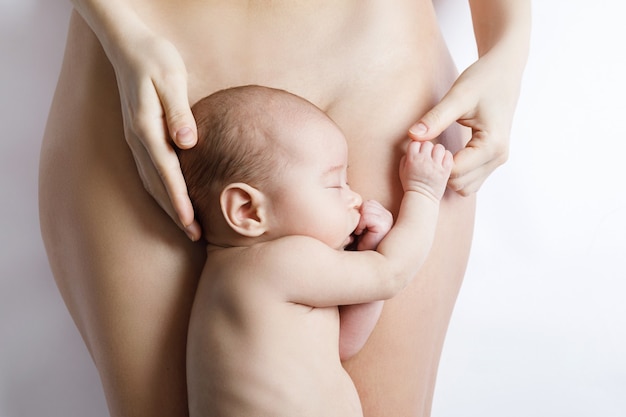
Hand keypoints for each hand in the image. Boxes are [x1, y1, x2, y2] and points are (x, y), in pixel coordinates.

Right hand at [107, 26, 201, 239]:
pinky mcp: (138, 135)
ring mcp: (135, 138)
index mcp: (146, 126)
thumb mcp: (171, 78)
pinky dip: (161, 190)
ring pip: (151, 181)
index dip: (179, 200)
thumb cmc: (155, 58)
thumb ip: (178, 112)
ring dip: (168, 205)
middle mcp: (137, 138)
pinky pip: (149, 171)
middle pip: (158, 184)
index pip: (166, 172)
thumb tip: (187, 142)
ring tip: (187, 226)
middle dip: (176, 212)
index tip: (191, 222)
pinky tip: (172, 199)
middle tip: (196, 236)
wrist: (128, 45)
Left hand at [353, 200, 392, 250]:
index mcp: (383, 213)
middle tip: (359, 231)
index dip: (359, 214)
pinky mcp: (384, 224)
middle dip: (359, 217)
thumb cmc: (360, 244)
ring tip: (361, 232)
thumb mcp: (360, 225)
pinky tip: (362, 234)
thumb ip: (360, 213)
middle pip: (366, 204)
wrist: (364, 260)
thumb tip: (351, 200)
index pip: (367, 202)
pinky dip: (360, 225)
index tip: (359, 228)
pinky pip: (366, 217)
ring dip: (359, 222)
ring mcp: (387, 219)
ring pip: (365, 209)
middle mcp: (387, 215)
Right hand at [400, 141, 453, 201]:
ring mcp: (435, 165)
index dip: (417, 146)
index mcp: (412, 159)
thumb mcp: (402, 170)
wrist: (422, 198)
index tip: (419, 152)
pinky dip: (446, 157)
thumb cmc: (411, 184)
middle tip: (428, 156)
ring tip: (436, 158)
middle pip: (427, 143)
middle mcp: (423, 161)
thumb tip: (414, 148)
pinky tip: (443, 162)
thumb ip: (406, 157)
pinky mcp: (445, 170)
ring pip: (439, 147)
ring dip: (438, 151)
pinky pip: (448, 155)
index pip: (415, 142)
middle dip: (428, 148)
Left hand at [408, 53, 521, 195]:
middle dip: (439, 171)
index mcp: (492, 145)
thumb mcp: (457, 97)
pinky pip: (470, 178)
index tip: (422, 146)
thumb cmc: (482, 80)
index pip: (455, 172)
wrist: (504, 71)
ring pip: (465, 186)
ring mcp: (497, 160)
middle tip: (426, 148)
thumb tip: (413, 136)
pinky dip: (455, 172)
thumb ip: (435, 119)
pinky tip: (445, 152)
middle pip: (459, 184)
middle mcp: (498, 157)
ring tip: (436, 150)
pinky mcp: (492, 159)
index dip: (433, 163)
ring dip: (447, 174)